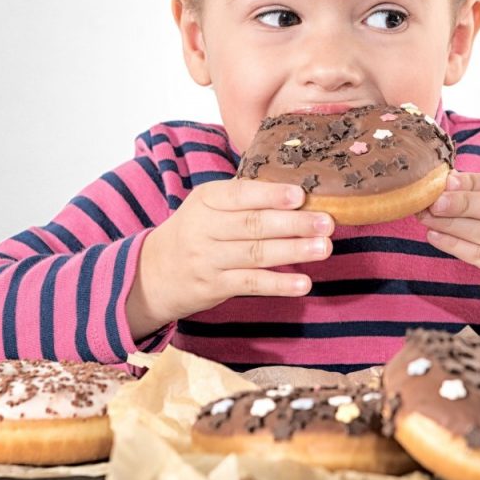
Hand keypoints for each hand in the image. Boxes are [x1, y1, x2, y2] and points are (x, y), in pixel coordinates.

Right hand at [126, 179, 333, 337]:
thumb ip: (245, 198)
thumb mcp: (208, 205)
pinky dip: (279, 284)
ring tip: (324, 248)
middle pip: (253, 225)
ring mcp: (207, 260)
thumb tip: (299, 192)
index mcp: (206, 199)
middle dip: (294, 224)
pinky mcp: (214, 287)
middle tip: (326, 222)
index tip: (301, 195)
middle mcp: (204, 228)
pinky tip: (303, 283)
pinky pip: (251, 284)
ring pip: (256, 254)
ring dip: (293, 251)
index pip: (241, 194)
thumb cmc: (195, 230)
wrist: (153, 273)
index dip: (271, 195)